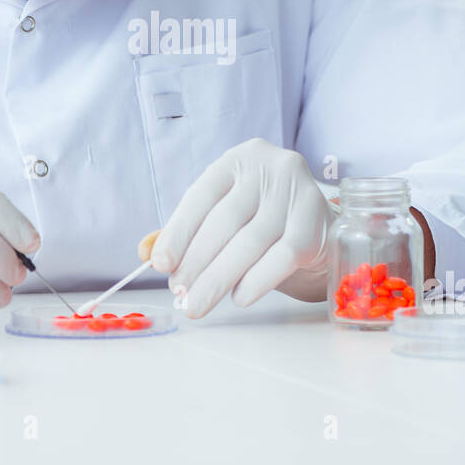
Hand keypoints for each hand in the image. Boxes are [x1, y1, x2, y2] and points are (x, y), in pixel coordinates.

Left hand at [151, 138, 329, 317]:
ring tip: (199, 304)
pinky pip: (282, 256)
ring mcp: (298, 191)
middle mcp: (270, 167)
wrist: (318, 231)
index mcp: (239, 160)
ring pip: (251, 241)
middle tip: (179, 294)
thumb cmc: (261, 223)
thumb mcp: (221, 218)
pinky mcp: (316, 222)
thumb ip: (185, 232)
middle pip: (225, 220)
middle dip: (197, 262)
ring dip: (220, 278)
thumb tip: (146, 251)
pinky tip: (239, 297)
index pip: (201, 195)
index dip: (178, 231)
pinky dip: (257, 280)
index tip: (159, 264)